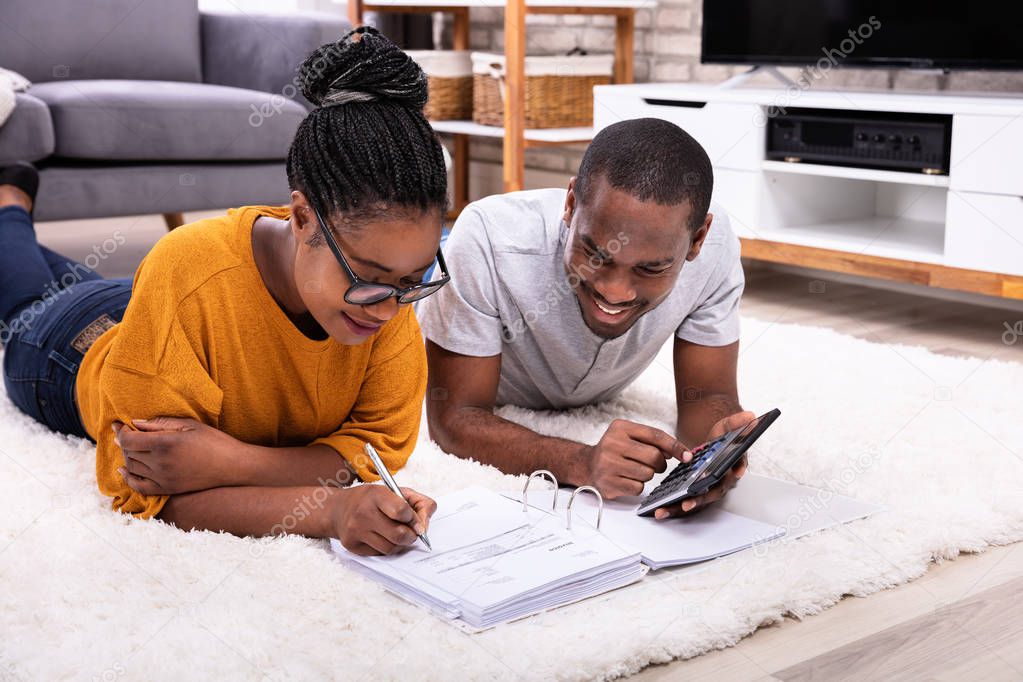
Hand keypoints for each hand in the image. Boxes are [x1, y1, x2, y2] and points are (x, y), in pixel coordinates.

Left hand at [114, 417, 249, 495]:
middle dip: (124, 441)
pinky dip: (128, 478)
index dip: (120, 431)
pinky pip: (139, 486)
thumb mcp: (189, 425)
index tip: (120, 425)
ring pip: (132, 467)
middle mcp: (161, 462)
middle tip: (126, 433)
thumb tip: (135, 423)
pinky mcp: (168, 489)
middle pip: (128, 452)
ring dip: (127, 456)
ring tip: (131, 447)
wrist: (232, 467)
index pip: (129, 439)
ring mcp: (163, 478)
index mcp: (166, 443)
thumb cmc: (213, 441)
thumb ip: (161, 423)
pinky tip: (125, 470)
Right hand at [330, 485, 436, 555]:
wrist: (338, 509)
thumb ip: (418, 503)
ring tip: (398, 534)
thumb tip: (425, 526)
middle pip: (399, 534)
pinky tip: (383, 538)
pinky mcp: (352, 546)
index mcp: (375, 495)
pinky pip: (379, 554)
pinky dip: (387, 548)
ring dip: (400, 544)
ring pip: (391, 548)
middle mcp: (363, 513)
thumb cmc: (371, 499)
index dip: (415, 519)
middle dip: (411, 535)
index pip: (402, 511)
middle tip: (412, 532)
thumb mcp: (395, 490)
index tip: (417, 522)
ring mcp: (356, 531)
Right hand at [582, 419, 687, 499]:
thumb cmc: (616, 450)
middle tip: (655, 465)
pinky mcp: (608, 483)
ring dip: (647, 475)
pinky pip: (638, 488)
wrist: (587, 465)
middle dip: (660, 464)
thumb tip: (681, 453)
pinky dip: (637, 486)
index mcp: (620, 428)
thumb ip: (653, 440)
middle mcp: (612, 444)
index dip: (675, 446)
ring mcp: (608, 465)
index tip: (687, 456)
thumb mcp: (630, 436)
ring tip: (635, 470)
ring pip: (647, 474)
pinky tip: (627, 479)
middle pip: (653, 457)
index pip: (655, 435)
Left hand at [654, 410, 755, 519]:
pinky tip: (657, 510)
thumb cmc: (723, 437)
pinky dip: (672, 507)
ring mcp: (707, 488)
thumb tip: (751, 416)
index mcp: (731, 468)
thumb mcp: (728, 425)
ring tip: (661, 512)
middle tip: (686, 504)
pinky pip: (685, 502)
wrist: (715, 442)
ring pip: (696, 503)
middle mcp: (720, 482)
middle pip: (711, 494)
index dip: (727, 480)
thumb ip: (738, 421)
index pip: (731, 475)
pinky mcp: (695, 491)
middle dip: (699, 500)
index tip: (717, 485)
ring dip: (679, 509)